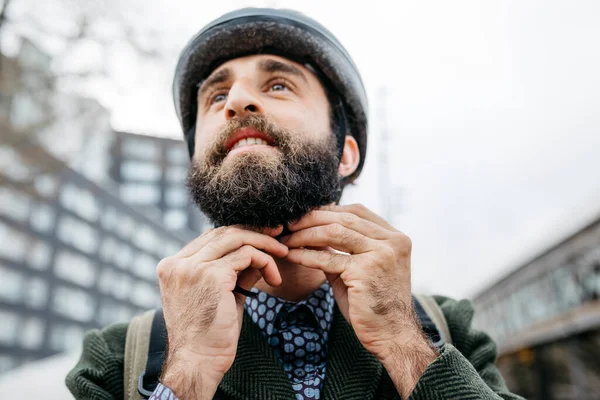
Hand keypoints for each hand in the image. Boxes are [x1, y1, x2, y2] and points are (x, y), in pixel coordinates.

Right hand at [157, 225, 287, 398]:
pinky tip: (275, 279)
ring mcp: (192, 267)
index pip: (210, 237)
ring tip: (283, 254)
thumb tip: (258, 251)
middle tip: (279, 236)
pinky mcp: (211, 275)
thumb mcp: (220, 294)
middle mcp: (178, 263)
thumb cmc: (209, 334)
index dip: (239, 234)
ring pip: (236, 238)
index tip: (264, 238)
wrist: (199, 362)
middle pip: (223, 232)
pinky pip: (247, 255)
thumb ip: (234, 270)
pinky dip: (266, 262)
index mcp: (172, 266)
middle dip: (255, 231)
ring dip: (265, 244)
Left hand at [281, 204, 436, 395]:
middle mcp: (392, 241)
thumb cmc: (373, 304)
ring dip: (305, 234)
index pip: (356, 211)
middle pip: (344, 218)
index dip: (328, 211)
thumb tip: (313, 230)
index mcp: (395, 237)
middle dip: (312, 219)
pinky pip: (328, 257)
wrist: (391, 335)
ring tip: (287, 239)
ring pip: (334, 232)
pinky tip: (292, 255)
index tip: (305, 217)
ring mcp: (381, 254)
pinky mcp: (365, 270)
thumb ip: (342, 248)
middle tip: (289, 224)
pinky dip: (306, 255)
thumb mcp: (360, 268)